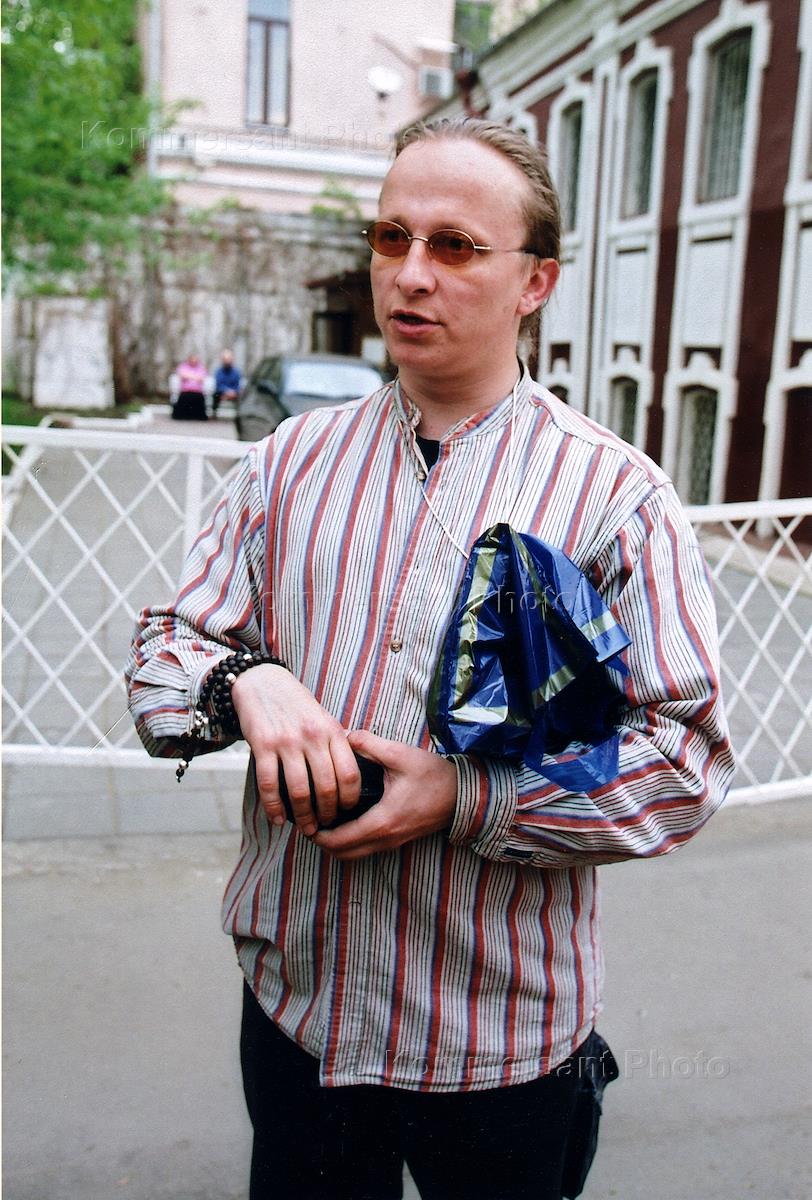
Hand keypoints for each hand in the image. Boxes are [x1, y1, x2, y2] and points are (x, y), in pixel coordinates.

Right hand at [230, 665, 359, 835]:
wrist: (263, 682)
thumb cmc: (297, 706)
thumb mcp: (323, 719)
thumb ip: (335, 745)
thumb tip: (348, 779)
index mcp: (332, 731)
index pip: (350, 773)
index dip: (350, 799)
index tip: (346, 811)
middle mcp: (312, 737)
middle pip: (327, 787)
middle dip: (328, 813)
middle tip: (325, 825)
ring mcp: (287, 741)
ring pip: (299, 790)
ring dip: (303, 816)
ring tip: (305, 828)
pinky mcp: (262, 745)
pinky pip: (269, 784)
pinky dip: (274, 806)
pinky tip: (277, 819)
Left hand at [313, 729, 456, 859]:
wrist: (465, 795)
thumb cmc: (434, 776)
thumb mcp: (400, 755)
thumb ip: (370, 745)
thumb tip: (345, 736)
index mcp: (382, 821)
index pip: (340, 840)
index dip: (318, 834)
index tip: (305, 822)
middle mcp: (385, 838)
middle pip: (343, 853)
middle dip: (323, 842)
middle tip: (309, 822)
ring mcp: (393, 842)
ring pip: (355, 854)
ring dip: (336, 844)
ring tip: (324, 823)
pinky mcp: (399, 839)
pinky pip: (367, 849)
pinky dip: (351, 842)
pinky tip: (345, 822)